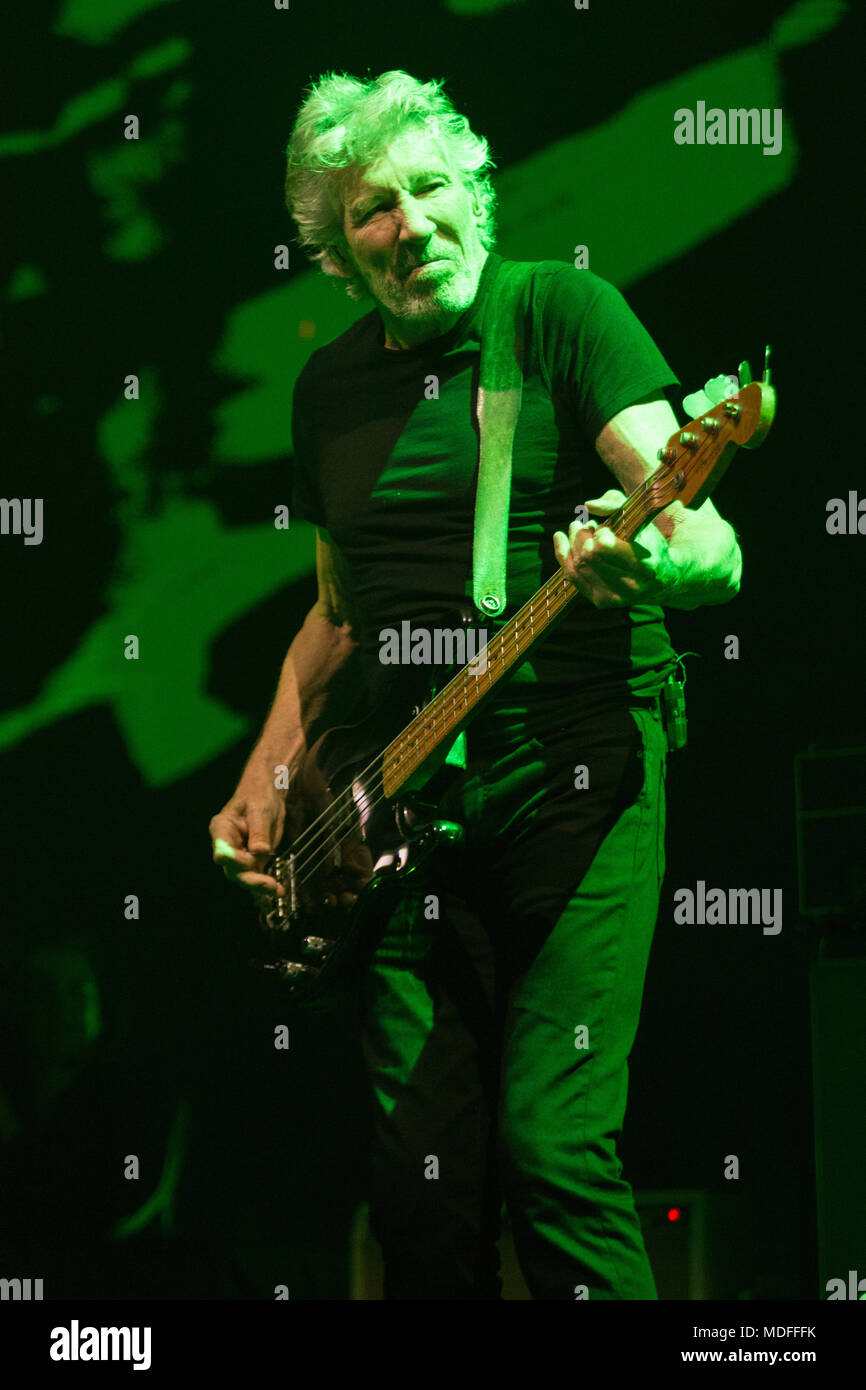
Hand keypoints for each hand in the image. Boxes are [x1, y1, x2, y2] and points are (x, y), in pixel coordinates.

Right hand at [209, 780, 287, 907]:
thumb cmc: (259, 793)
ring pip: (245, 875)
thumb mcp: (260, 809)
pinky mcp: (254, 859)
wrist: (268, 792)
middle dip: (251, 878)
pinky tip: (274, 894)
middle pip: (233, 868)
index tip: (247, 863)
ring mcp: (240, 853)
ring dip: (260, 886)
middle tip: (269, 885)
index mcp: (222, 828)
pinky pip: (256, 875)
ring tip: (277, 890)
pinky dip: (264, 886)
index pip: (222, 849)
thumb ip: (259, 830)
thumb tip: (260, 851)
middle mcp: (228, 844)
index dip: (233, 860)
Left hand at [553, 489, 677, 608]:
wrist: (663, 579)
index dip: (597, 534)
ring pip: (578, 566)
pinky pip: (573, 577)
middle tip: (585, 524)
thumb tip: (588, 505)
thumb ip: (616, 503)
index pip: (604, 548)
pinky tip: (561, 538)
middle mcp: (631, 587)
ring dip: (572, 542)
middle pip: (588, 556)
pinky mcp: (602, 602)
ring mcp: (615, 598)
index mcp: (646, 567)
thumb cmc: (650, 542)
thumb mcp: (641, 518)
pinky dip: (564, 555)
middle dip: (581, 535)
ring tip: (578, 528)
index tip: (601, 527)